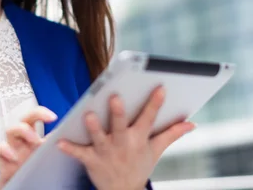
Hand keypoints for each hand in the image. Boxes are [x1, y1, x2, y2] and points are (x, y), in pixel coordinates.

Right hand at [0, 106, 56, 189]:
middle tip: (39, 136)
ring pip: (9, 130)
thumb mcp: (46, 156)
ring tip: (33, 143)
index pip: (34, 117)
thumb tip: (66, 134)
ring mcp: (11, 150)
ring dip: (21, 132)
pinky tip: (15, 158)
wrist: (24, 188)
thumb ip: (54, 144)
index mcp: (32, 136)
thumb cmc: (35, 171)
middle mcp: (21, 141)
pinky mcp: (3, 163)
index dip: (41, 113)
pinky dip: (4, 150)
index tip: (53, 118)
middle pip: (22, 120)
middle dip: (30, 121)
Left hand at [57, 86, 195, 189]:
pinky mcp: (92, 160)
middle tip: (116, 97)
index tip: (160, 88)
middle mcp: (123, 143)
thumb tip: (192, 123)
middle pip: (121, 125)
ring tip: (88, 115)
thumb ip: (172, 134)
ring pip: (99, 137)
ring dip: (93, 127)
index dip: (155, 103)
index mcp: (139, 138)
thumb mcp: (156, 151)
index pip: (149, 118)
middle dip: (118, 113)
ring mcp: (107, 152)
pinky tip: (60, 141)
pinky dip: (70, 148)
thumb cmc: (138, 165)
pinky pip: (79, 153)